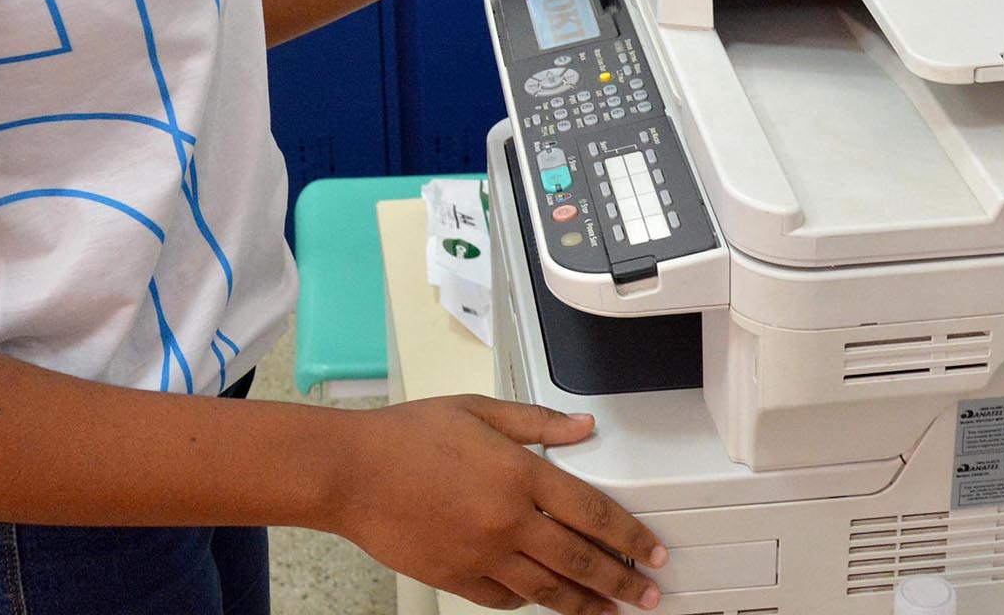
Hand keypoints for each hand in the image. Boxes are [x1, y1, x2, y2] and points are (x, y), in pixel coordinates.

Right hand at [331, 396, 664, 612]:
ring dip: (586, 604)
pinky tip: (544, 601)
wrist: (351, 472)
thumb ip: (537, 421)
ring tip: (611, 611)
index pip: (594, 512)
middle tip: (647, 594)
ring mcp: (483, 554)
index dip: (631, 536)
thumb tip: (583, 426)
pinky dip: (530, 602)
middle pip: (581, 561)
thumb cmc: (406, 435)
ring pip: (549, 590)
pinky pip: (506, 599)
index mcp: (520, 474)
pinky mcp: (457, 577)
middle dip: (622, 581)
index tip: (652, 551)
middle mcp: (508, 520)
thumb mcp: (478, 409)